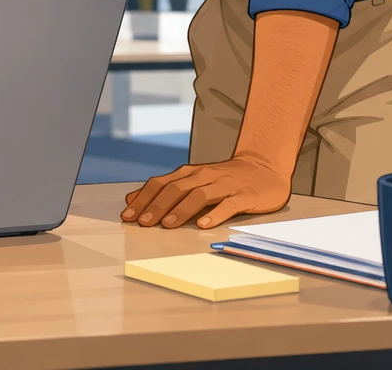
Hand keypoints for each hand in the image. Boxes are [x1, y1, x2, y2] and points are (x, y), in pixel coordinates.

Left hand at [120, 155, 291, 228]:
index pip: (160, 184)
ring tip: (167, 225)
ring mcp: (224, 185)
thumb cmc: (224, 178)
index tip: (127, 215)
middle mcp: (204, 177)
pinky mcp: (243, 196)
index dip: (143, 198)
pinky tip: (204, 224)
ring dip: (181, 210)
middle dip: (157, 206)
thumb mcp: (193, 180)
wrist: (264, 167)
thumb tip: (133, 199)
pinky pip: (228, 205)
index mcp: (189, 174)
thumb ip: (165, 189)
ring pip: (199, 195)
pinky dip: (215, 214)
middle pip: (176, 189)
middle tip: (142, 223)